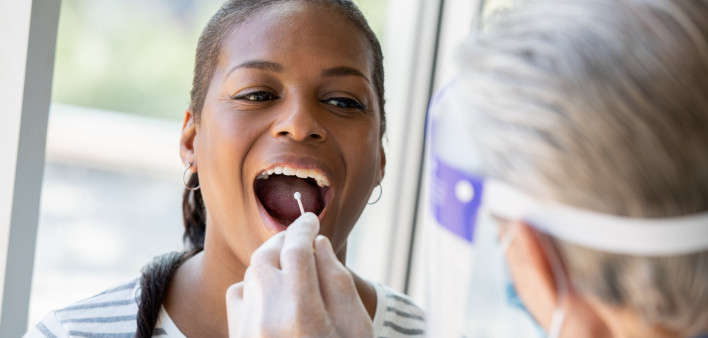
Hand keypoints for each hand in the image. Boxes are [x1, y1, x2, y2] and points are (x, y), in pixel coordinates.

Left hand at [225, 213, 372, 337]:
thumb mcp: (356, 328)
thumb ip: (337, 281)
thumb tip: (317, 244)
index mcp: (302, 314)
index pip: (296, 250)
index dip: (303, 228)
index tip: (312, 219)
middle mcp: (267, 320)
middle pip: (267, 257)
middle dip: (284, 241)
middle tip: (301, 236)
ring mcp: (247, 332)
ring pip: (250, 275)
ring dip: (269, 262)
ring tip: (291, 263)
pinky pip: (237, 297)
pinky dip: (252, 285)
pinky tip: (272, 292)